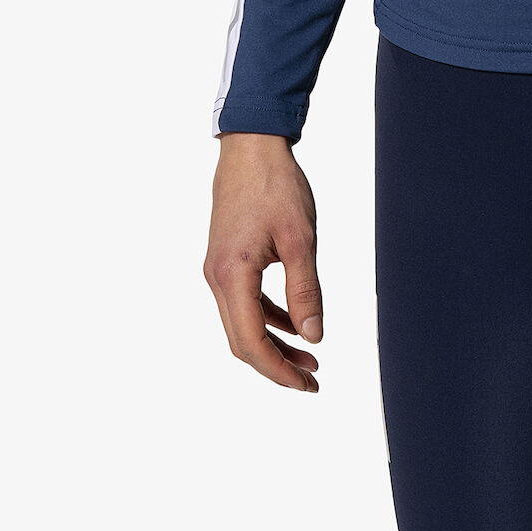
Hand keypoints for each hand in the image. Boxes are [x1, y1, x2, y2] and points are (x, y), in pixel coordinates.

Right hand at [204, 132, 322, 391]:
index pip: (250, 342)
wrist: (251, 146)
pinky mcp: (226, 259)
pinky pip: (245, 302)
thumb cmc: (276, 186)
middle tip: (313, 379)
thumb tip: (314, 336)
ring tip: (310, 357)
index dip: (279, 370)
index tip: (308, 384)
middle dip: (277, 365)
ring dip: (274, 343)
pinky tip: (294, 324)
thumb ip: (305, 290)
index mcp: (232, 275)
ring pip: (243, 323)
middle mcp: (217, 278)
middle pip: (242, 340)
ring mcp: (218, 269)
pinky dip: (268, 317)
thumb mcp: (300, 239)